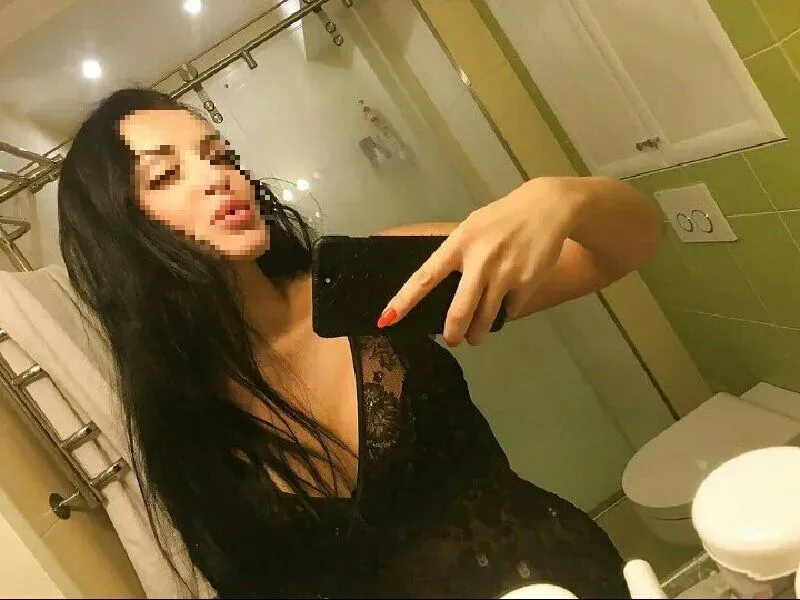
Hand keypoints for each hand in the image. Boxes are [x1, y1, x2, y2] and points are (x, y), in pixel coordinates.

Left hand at [378, 178, 581, 346]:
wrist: (547, 208)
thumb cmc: (501, 220)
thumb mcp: (471, 228)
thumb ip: (456, 255)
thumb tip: (437, 287)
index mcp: (458, 244)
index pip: (425, 277)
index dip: (404, 300)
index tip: (387, 319)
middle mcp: (479, 260)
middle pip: (459, 311)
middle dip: (453, 333)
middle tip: (452, 340)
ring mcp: (504, 273)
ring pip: (485, 318)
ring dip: (477, 333)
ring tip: (475, 337)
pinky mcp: (526, 283)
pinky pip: (510, 309)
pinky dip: (506, 310)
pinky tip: (509, 298)